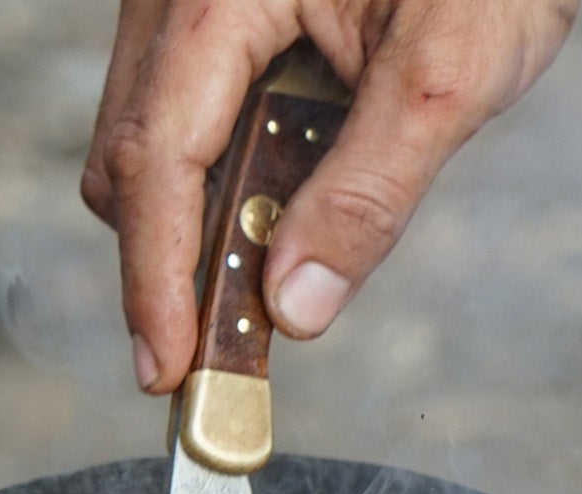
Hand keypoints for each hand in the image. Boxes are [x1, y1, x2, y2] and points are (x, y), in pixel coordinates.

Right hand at [82, 0, 577, 394]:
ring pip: (151, 135)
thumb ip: (367, 194)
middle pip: (132, 155)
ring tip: (252, 295)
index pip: (157, 157)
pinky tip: (276, 215)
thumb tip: (294, 310)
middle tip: (210, 361)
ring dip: (192, 223)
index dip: (156, 278)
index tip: (169, 369)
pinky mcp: (223, 11)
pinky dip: (219, 177)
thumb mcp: (449, 72)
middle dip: (163, 264)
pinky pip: (191, 108)